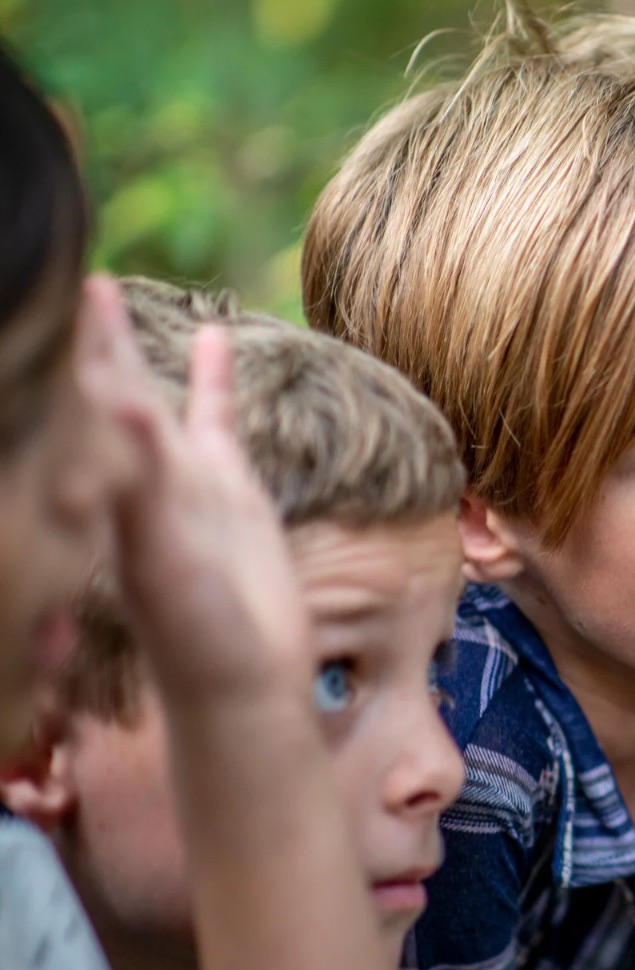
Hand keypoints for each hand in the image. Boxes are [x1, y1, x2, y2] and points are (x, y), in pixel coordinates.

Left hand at [74, 275, 310, 713]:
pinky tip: (214, 337)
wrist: (241, 685)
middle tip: (53, 269)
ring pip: (142, 393)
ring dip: (121, 343)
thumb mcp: (163, 558)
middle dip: (75, 333)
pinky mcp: (227, 490)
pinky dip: (212, 377)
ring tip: (100, 286)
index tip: (43, 291)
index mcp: (111, 491)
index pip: (79, 404)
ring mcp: (180, 480)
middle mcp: (134, 478)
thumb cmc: (198, 639)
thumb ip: (144, 487)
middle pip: (94, 386)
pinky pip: (215, 419)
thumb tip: (121, 407)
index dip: (67, 352)